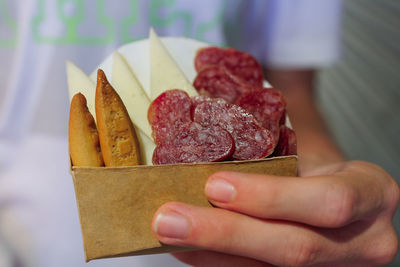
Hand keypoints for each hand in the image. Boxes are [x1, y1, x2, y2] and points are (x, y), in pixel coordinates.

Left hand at [152, 161, 398, 265]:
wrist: (332, 183)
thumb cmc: (313, 158)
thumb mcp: (306, 146)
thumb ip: (266, 151)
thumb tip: (191, 145)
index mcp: (371, 192)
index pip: (329, 201)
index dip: (271, 197)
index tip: (215, 185)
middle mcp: (364, 239)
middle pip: (295, 247)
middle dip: (225, 233)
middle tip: (171, 217)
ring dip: (211, 252)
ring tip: (169, 231)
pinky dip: (216, 261)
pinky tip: (187, 247)